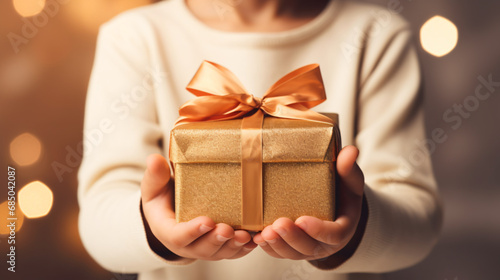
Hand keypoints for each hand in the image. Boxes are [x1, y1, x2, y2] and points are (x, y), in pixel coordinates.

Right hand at [140, 154, 256, 260]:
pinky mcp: (220, 248)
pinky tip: (254, 239)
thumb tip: (154, 159)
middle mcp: (187, 244)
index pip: (179, 236)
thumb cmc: (163, 199)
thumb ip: (155, 175)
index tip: (206, 221)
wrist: (171, 213)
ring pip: (220, 252)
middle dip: (216, 239)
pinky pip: (232, 252)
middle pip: (202, 248)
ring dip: (233, 245)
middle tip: (227, 229)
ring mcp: (205, 248)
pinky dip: (244, 248)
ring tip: (245, 235)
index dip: (192, 231)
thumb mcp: (154, 187)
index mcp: (169, 231)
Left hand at [252, 145, 364, 259]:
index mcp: (342, 229)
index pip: (333, 235)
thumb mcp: (349, 182)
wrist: (335, 210)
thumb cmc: (342, 195)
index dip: (318, 230)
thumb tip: (350, 150)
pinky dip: (268, 248)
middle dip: (291, 237)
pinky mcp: (292, 249)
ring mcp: (307, 248)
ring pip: (291, 253)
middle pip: (309, 247)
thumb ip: (349, 169)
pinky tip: (257, 238)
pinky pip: (279, 253)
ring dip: (277, 245)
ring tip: (263, 233)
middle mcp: (325, 244)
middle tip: (277, 224)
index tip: (302, 220)